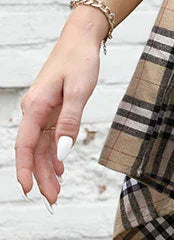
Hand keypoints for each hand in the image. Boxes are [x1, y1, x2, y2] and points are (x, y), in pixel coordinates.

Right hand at [14, 11, 104, 208]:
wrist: (82, 39)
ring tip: (57, 191)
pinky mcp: (53, 109)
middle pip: (34, 151)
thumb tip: (62, 152)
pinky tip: (60, 169)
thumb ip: (70, 121)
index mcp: (36, 106)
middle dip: (41, 176)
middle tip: (52, 199)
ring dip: (48, 169)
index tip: (27, 189)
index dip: (25, 169)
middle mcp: (35, 110)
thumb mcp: (79, 91)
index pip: (25, 145)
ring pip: (42, 147)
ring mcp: (43, 110)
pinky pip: (50, 137)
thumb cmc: (80, 61)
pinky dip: (55, 154)